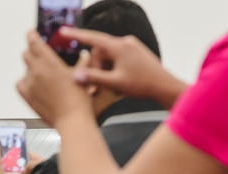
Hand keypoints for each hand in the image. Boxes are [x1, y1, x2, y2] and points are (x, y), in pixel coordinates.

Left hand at [17, 31, 94, 126]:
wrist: (71, 119)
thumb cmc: (77, 98)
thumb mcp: (81, 74)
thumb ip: (82, 61)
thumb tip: (84, 55)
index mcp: (48, 62)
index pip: (33, 42)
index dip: (32, 36)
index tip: (33, 34)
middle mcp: (36, 71)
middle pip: (26, 54)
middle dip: (32, 51)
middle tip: (40, 53)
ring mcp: (30, 84)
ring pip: (25, 69)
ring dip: (32, 67)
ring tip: (43, 72)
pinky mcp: (27, 96)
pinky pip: (20, 83)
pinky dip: (25, 80)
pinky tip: (34, 82)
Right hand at [62, 28, 185, 107]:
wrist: (164, 86)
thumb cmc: (142, 84)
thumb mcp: (115, 83)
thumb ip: (94, 78)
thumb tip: (76, 76)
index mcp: (119, 47)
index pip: (92, 38)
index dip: (76, 35)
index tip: (63, 31)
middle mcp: (125, 42)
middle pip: (100, 52)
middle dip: (95, 68)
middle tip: (96, 88)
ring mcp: (131, 46)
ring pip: (108, 56)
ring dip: (104, 70)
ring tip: (109, 86)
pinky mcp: (135, 52)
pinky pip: (116, 57)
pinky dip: (112, 68)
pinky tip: (117, 81)